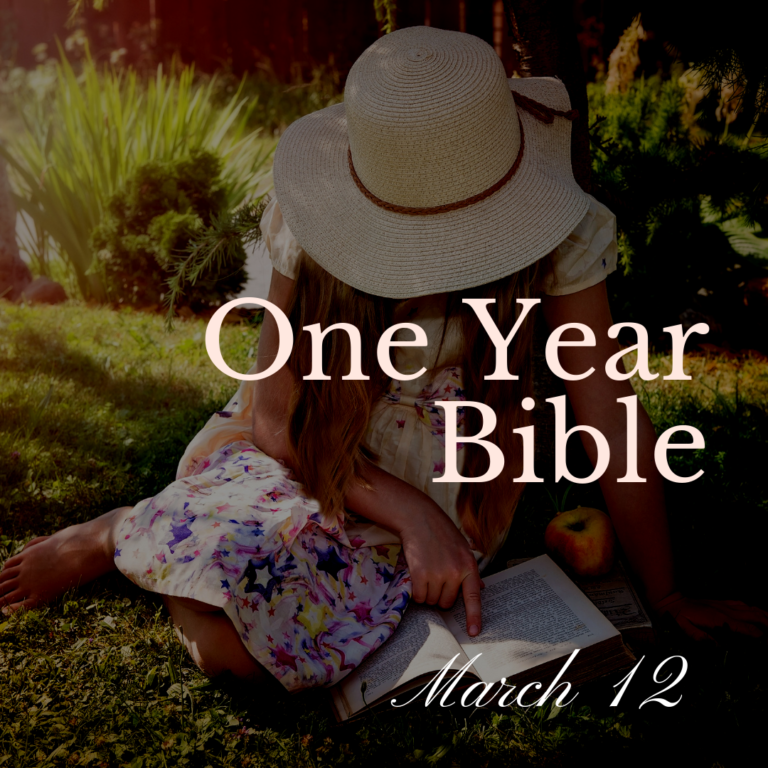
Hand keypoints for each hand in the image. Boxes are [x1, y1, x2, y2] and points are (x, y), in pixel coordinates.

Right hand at [397, 502, 483, 636]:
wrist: (420, 518)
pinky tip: (417, 576)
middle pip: (447, 603)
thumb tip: (481, 588)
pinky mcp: (420, 574)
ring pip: (432, 601)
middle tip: (436, 578)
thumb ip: (469, 569)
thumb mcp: (462, 548)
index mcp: (468, 566)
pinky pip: (419, 597)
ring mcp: (438, 573)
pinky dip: (417, 592)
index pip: (474, 597)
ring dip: (427, 593)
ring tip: (426, 572)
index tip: (474, 632)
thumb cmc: (441, 532)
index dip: (474, 617)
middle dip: (440, 596)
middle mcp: (455, 572)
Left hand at [654, 592, 767, 642]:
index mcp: (720, 620)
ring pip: (752, 609)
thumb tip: (718, 648)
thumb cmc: (677, 617)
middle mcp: (726, 611)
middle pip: (756, 617)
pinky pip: (744, 604)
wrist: (670, 600)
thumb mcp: (685, 629)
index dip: (761, 638)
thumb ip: (701, 638)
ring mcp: (725, 605)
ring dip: (765, 617)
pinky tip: (760, 614)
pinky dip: (756, 610)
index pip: (748, 629)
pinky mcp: (722, 602)